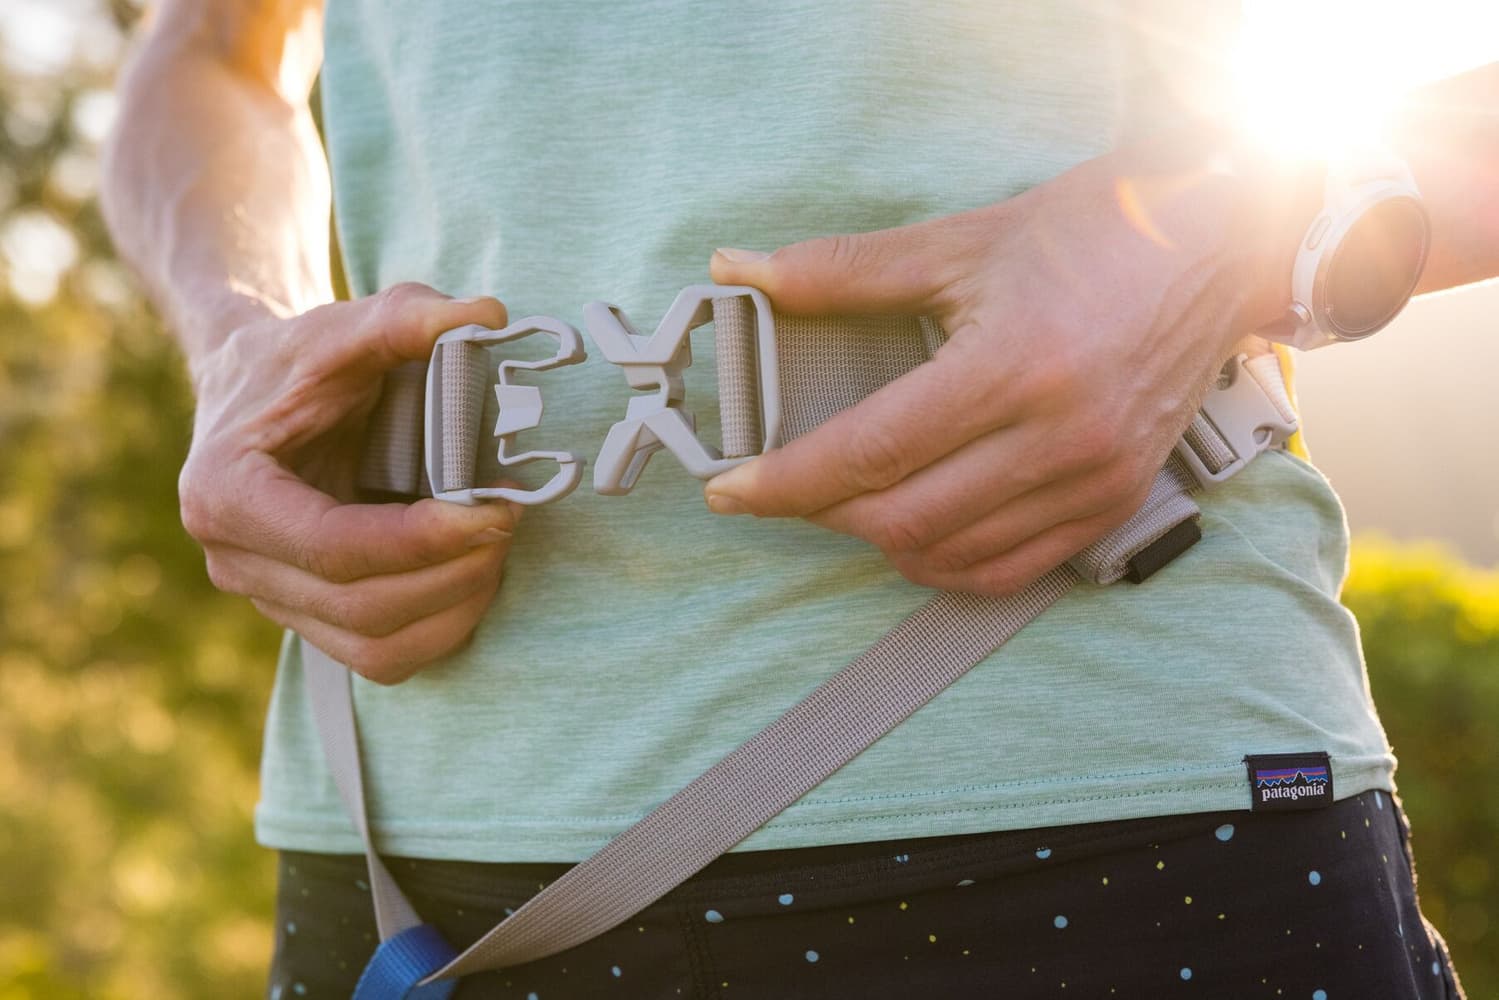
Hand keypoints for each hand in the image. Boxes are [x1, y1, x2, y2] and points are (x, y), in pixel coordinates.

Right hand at [180, 283, 517, 683]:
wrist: (252, 393)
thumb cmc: (296, 362)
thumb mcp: (344, 326)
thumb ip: (407, 316)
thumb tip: (487, 317)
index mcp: (226, 491)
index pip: (332, 545)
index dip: (420, 540)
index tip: (494, 511)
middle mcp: (235, 560)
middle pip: (359, 605)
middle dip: (450, 573)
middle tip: (509, 521)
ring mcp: (270, 599)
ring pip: (374, 647)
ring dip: (453, 607)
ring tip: (497, 549)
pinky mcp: (306, 618)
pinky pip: (381, 656)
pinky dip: (440, 628)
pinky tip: (473, 578)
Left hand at [706, 147, 1296, 595]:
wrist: (1223, 243)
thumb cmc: (1092, 232)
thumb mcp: (961, 241)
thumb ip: (843, 269)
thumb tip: (740, 270)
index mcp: (1012, 367)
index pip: (870, 452)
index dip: (786, 481)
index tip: (728, 490)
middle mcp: (1058, 438)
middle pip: (902, 518)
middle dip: (822, 513)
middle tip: (783, 487)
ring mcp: (1094, 480)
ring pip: (950, 554)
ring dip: (878, 539)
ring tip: (843, 502)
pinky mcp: (1117, 501)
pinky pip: (1011, 569)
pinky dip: (946, 564)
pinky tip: (913, 534)